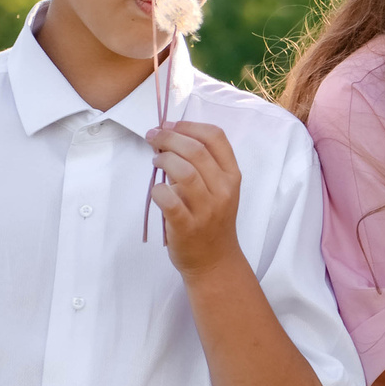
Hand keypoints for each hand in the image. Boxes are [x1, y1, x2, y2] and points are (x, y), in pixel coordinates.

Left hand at [150, 121, 243, 274]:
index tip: (170, 125)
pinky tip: (157, 190)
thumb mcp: (220, 189)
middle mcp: (223, 190)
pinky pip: (169, 200)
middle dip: (169, 137)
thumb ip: (204, 166)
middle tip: (153, 137)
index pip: (216, 137)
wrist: (215, 260)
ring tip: (156, 160)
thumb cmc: (213, 220)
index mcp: (232, 176)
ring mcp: (206, 209)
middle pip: (196, 150)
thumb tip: (171, 136)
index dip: (189, 126)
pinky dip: (158, 190)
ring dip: (164, 159)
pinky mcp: (187, 226)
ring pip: (184, 172)